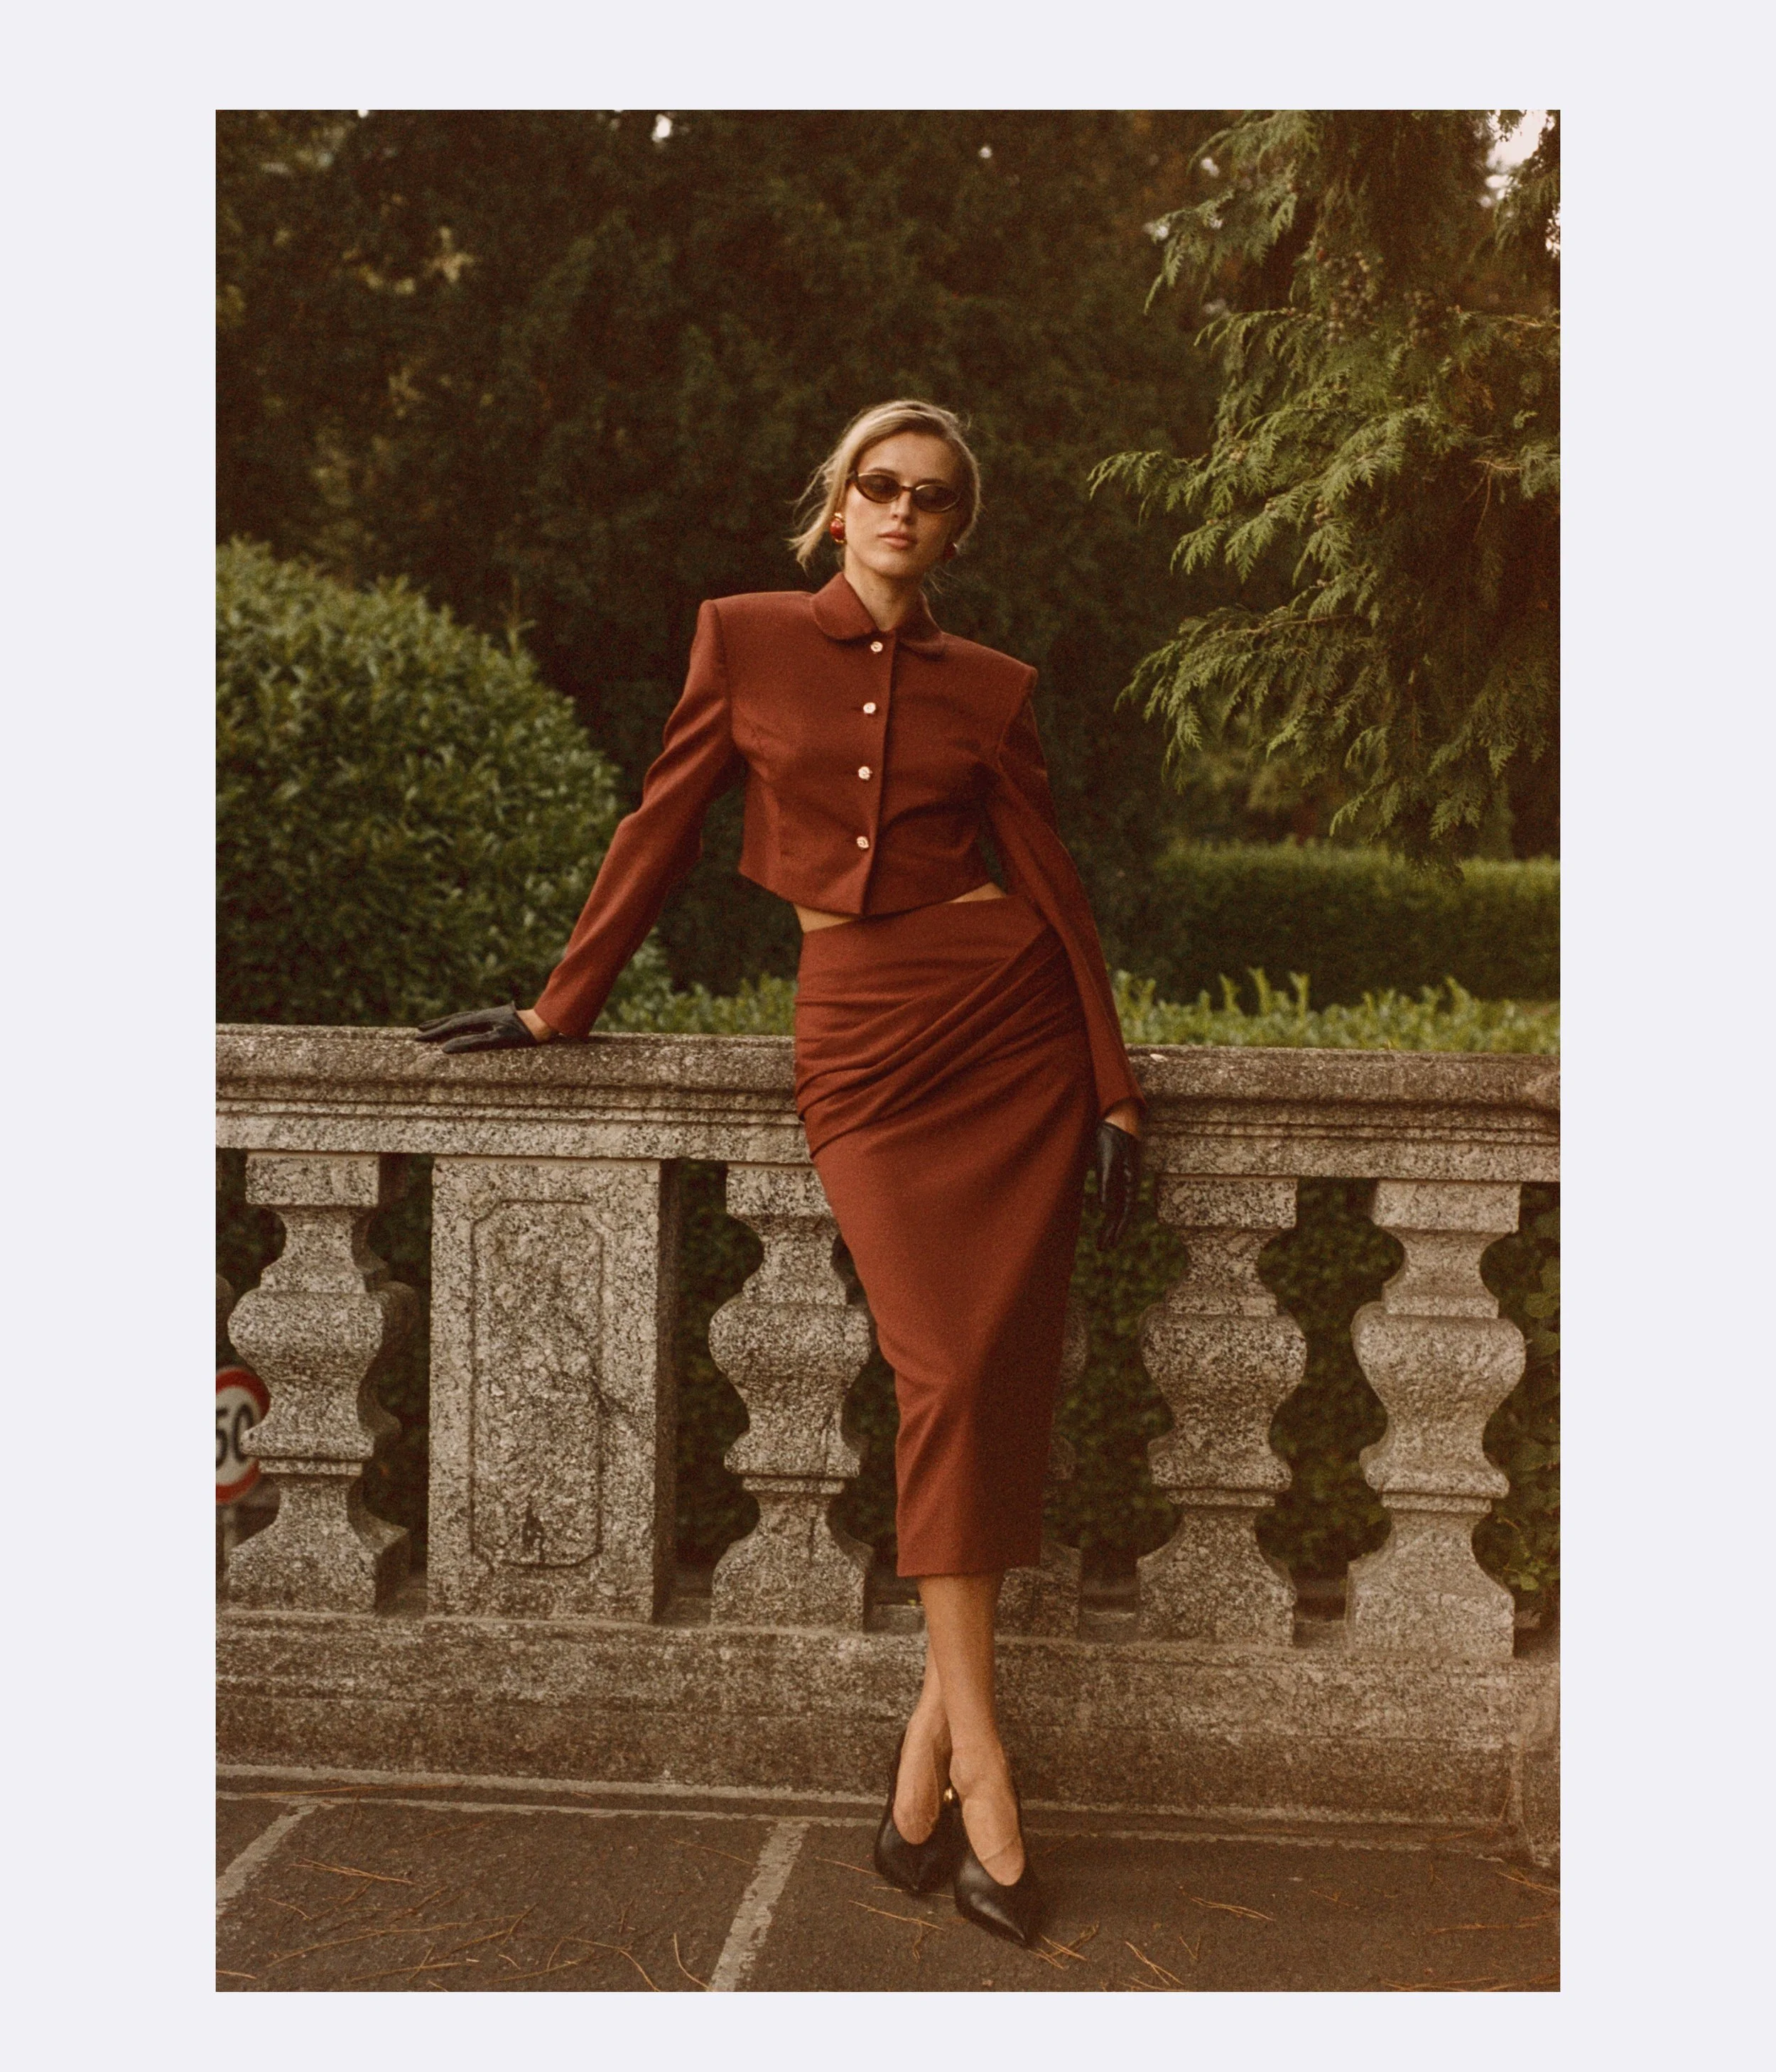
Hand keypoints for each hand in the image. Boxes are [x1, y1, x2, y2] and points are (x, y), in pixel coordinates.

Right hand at [414, 1003, 545, 1053]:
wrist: (542, 1022)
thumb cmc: (522, 1035)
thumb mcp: (496, 1041)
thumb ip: (471, 1043)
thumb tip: (446, 1048)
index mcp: (479, 1019)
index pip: (451, 1026)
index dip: (434, 1032)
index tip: (418, 1037)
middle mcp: (481, 1014)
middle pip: (452, 1019)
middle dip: (435, 1026)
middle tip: (418, 1030)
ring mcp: (487, 1015)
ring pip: (460, 1018)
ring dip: (445, 1022)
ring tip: (432, 1026)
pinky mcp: (493, 1017)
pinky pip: (469, 1020)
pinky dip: (457, 1022)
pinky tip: (457, 1026)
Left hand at [1094, 1119, 1141, 1251]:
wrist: (1116, 1114)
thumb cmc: (1111, 1134)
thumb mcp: (1106, 1159)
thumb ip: (1105, 1183)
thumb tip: (1104, 1209)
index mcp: (1130, 1179)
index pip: (1124, 1211)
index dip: (1117, 1229)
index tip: (1109, 1245)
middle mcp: (1129, 1180)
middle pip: (1121, 1212)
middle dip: (1113, 1231)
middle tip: (1103, 1249)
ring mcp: (1123, 1176)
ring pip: (1118, 1205)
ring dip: (1111, 1223)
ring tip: (1103, 1240)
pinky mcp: (1116, 1170)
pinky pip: (1114, 1195)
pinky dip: (1109, 1208)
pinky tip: (1104, 1215)